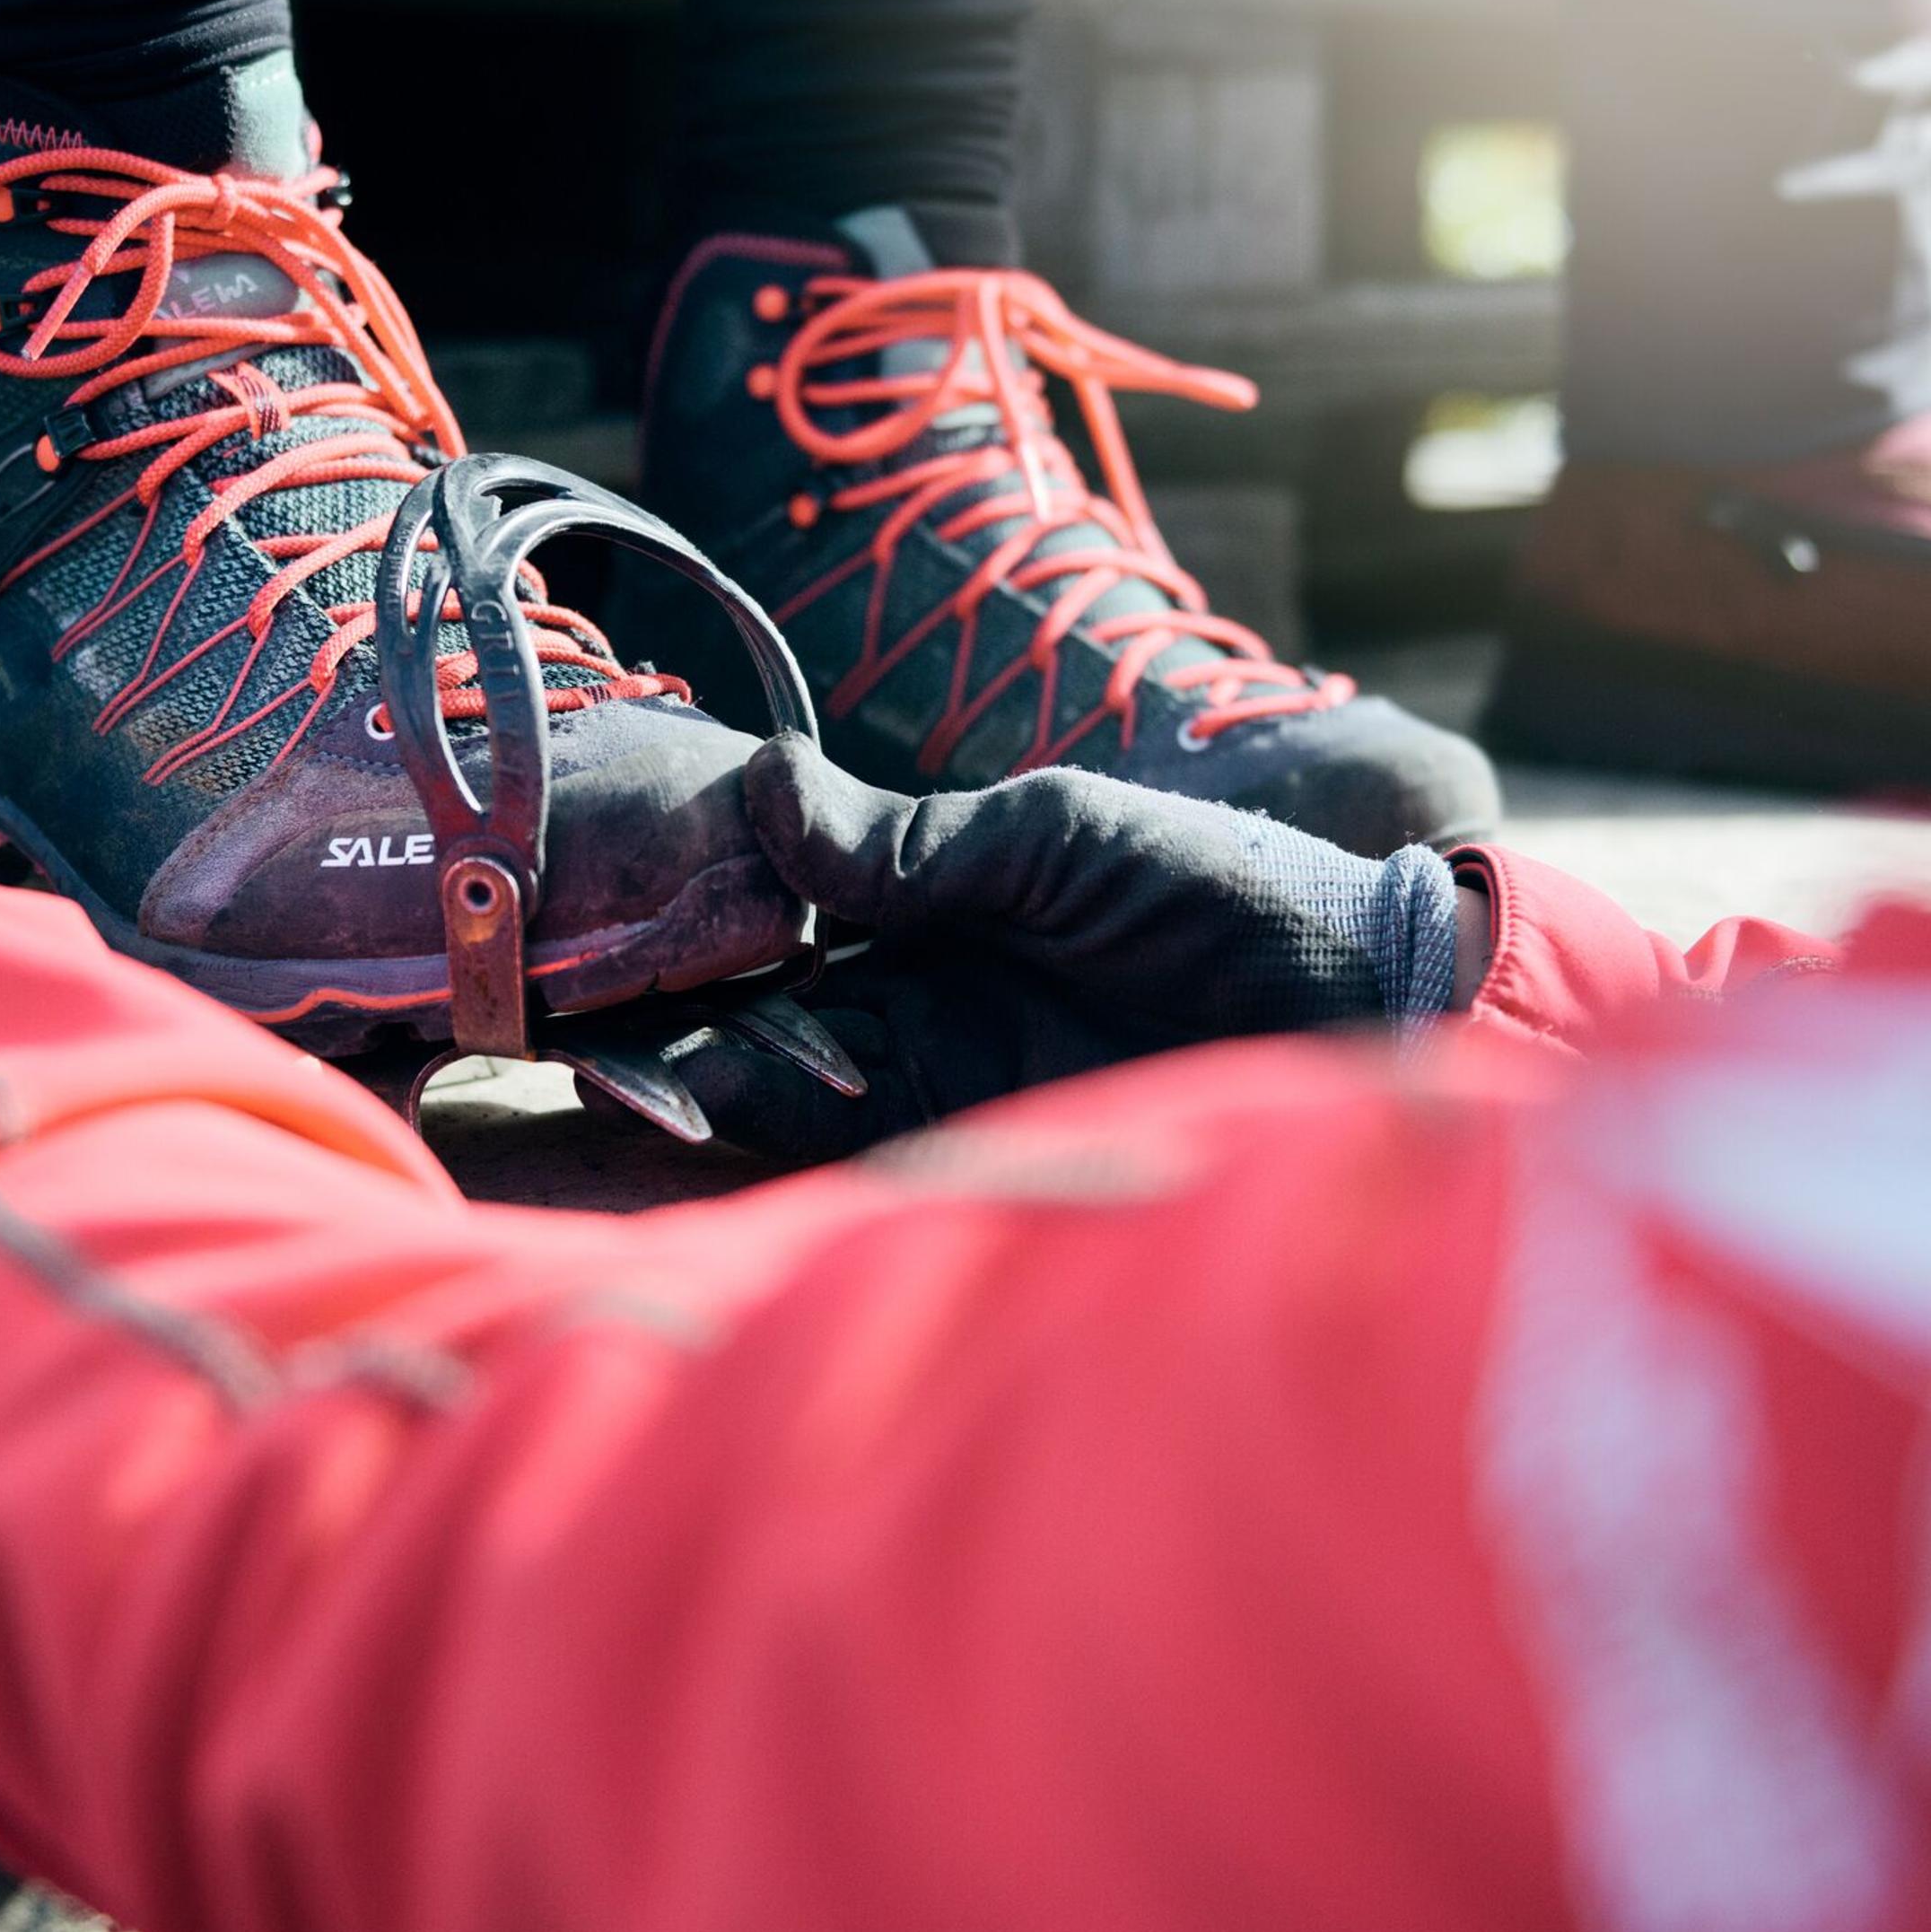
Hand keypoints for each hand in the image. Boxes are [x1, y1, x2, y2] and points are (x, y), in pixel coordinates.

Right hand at [665, 738, 1467, 1155]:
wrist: (1360, 1007)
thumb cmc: (1230, 894)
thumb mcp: (1065, 837)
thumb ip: (916, 840)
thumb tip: (769, 787)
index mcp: (931, 903)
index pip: (777, 910)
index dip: (687, 918)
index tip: (601, 916)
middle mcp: (915, 991)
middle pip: (753, 1004)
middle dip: (664, 1016)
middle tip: (571, 1023)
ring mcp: (941, 1073)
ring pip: (781, 1077)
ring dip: (700, 1076)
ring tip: (620, 1075)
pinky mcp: (975, 1144)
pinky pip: (848, 1143)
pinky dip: (774, 1129)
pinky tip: (703, 1116)